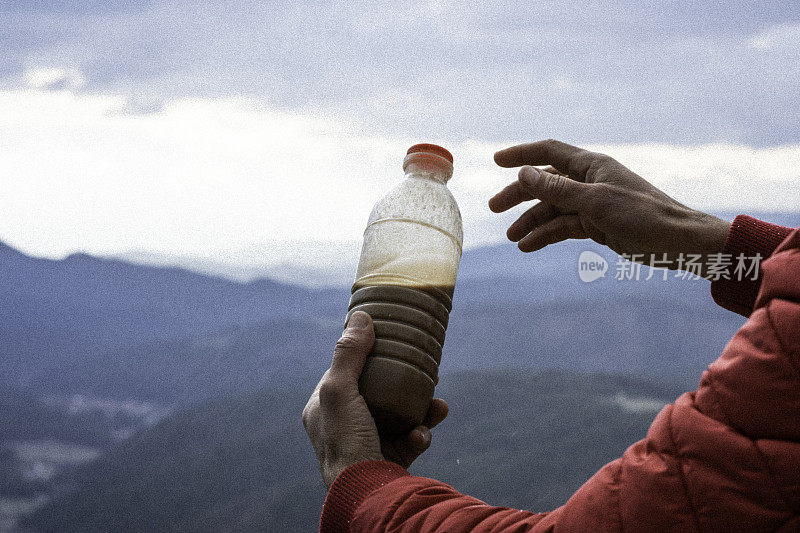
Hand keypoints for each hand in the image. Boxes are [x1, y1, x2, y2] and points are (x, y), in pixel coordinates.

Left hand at [302, 311, 448, 488]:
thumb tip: (360, 316)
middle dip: (406, 383)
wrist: (365, 493)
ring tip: (436, 405)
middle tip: (429, 374)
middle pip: (379, 392)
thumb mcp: (340, 390)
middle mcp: (343, 425)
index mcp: (323, 408)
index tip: (394, 344)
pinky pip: (409, 439)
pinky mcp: (388, 460)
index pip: (346, 372)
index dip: (370, 356)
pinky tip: (421, 435)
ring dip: (421, 409)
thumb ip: (348, 354)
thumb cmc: (347, 441)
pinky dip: (420, 434)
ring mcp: (366, 443)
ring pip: (400, 415)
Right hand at [489, 139, 730, 272]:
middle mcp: (589, 182)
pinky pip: (564, 227)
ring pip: (553, 209)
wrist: (679, 243)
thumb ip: (557, 189)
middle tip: (494, 208)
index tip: (496, 160)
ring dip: (532, 221)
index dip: (522, 154)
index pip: (550, 152)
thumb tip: (524, 174)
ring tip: (512, 237)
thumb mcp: (595, 202)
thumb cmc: (643, 216)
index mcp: (591, 166)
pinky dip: (547, 235)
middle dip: (519, 195)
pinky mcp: (598, 226)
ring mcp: (592, 204)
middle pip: (545, 183)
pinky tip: (529, 246)